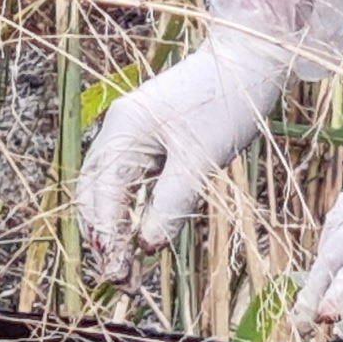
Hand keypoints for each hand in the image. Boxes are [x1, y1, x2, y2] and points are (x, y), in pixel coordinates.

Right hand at [76, 31, 297, 277]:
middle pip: (93, 193)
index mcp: (125, 129)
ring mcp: (130, 131)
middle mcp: (118, 128)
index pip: (104, 194)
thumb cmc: (227, 103)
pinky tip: (138, 233)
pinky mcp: (147, 136)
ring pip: (106, 189)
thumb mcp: (202, 160)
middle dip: (103, 238)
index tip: (121, 275)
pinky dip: (126, 209)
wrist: (248, 60)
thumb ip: (171, 203)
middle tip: (123, 281)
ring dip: (112, 227)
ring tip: (127, 266)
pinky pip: (126, 179)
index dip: (109, 238)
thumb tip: (147, 246)